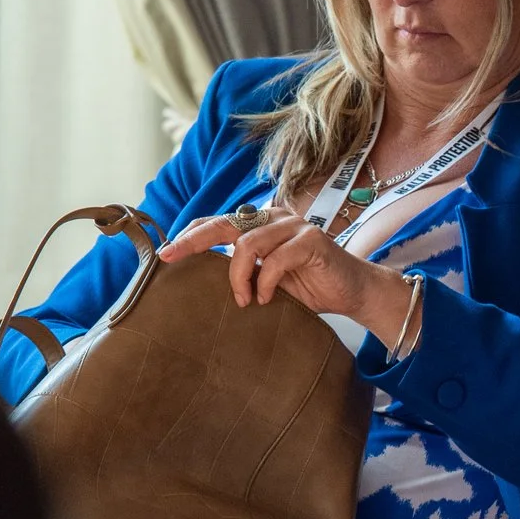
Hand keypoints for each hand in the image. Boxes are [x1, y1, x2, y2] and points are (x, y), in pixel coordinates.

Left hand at [162, 207, 411, 345]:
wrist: (354, 293)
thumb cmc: (310, 288)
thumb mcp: (266, 279)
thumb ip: (242, 270)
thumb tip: (200, 278)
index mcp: (261, 223)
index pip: (218, 223)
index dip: (190, 235)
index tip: (165, 254)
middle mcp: (274, 217)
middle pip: (225, 223)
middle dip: (193, 240)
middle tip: (172, 258)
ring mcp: (294, 226)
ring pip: (247, 244)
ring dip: (238, 277)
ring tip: (243, 300)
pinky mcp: (311, 240)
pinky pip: (275, 260)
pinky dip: (264, 283)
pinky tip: (265, 299)